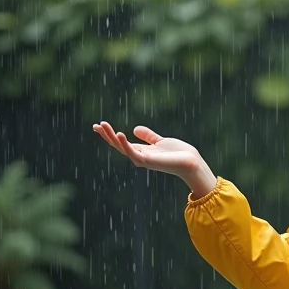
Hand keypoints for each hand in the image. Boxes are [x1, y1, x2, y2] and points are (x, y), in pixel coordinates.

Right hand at [92, 122, 217, 196]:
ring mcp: (143, 160)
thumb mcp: (161, 141)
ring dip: (111, 137)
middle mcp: (140, 156)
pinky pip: (133, 152)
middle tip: (96, 125)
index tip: (99, 125)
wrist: (192, 163)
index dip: (110, 134)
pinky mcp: (148, 161)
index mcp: (142, 151)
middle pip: (119, 145)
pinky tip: (119, 133)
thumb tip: (135, 129)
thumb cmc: (179, 154)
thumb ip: (149, 136)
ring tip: (102, 126)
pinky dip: (125, 144)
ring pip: (122, 148)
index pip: (122, 142)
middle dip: (107, 136)